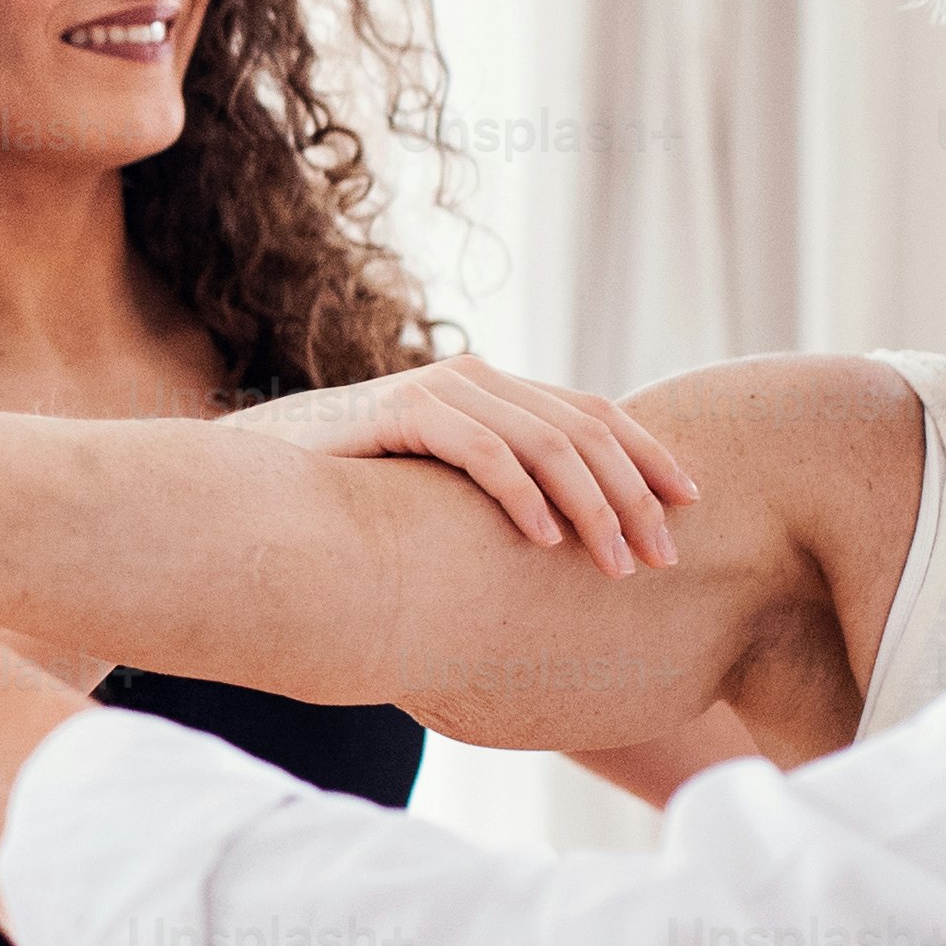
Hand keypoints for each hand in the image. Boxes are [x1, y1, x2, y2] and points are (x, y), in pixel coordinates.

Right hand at [232, 355, 696, 576]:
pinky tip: (547, 540)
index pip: (593, 413)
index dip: (649, 454)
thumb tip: (567, 548)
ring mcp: (436, 391)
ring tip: (617, 564)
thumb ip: (494, 498)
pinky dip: (522, 495)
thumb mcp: (438, 494)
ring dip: (592, 506)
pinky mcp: (399, 413)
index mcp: (492, 393)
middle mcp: (474, 380)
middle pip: (583, 429)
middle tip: (665, 555)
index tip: (693, 503)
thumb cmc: (348, 498)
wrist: (252, 480)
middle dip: (635, 493)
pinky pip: (482, 451)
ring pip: (544, 440)